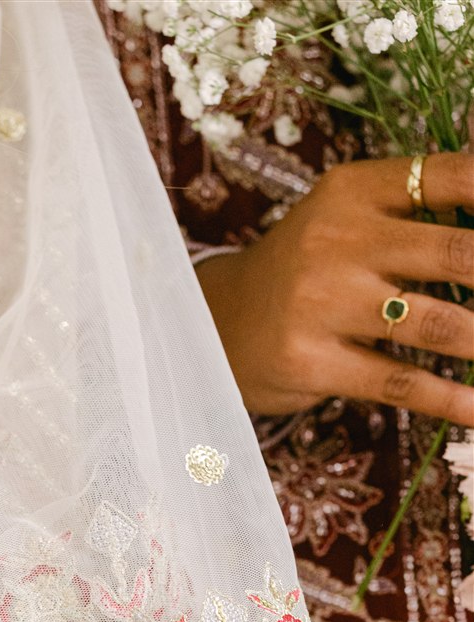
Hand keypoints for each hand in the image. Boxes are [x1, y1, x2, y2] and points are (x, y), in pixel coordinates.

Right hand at [198, 153, 473, 426]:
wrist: (216, 325)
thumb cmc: (305, 272)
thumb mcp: (347, 218)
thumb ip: (417, 210)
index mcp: (355, 190)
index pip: (452, 177)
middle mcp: (338, 240)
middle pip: (457, 251)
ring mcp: (322, 303)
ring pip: (437, 324)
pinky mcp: (313, 363)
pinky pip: (399, 382)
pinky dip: (450, 400)